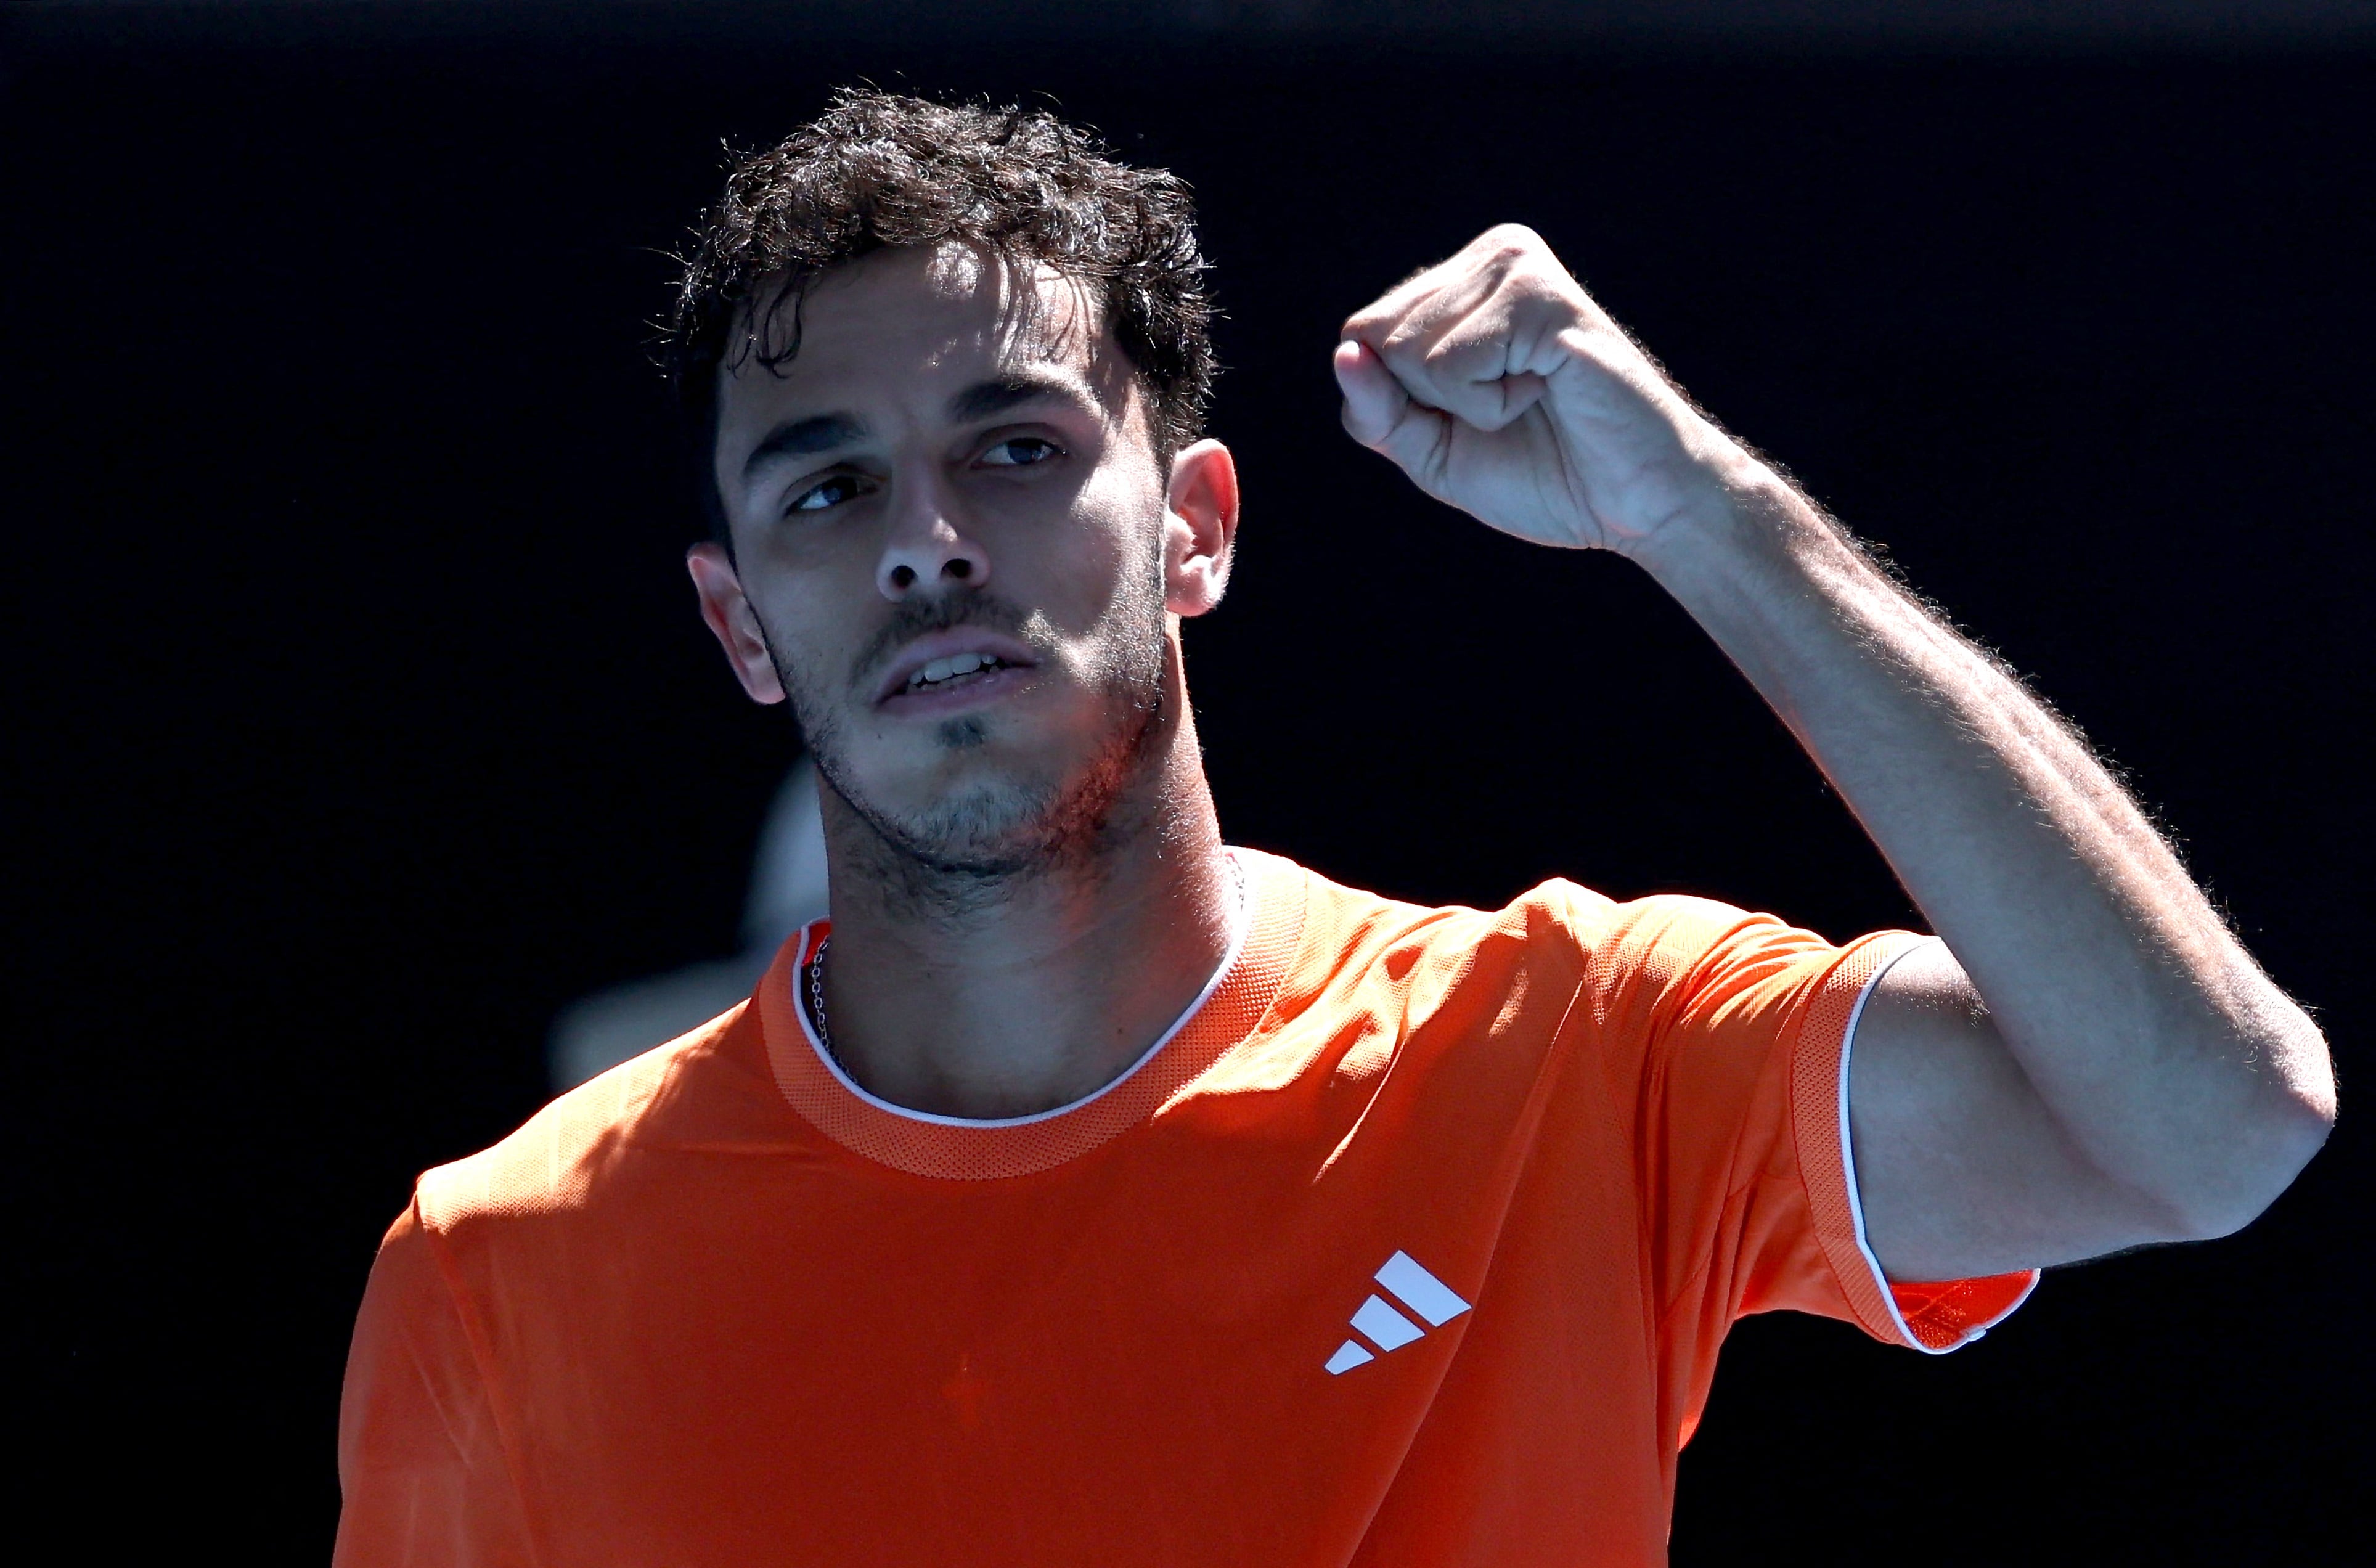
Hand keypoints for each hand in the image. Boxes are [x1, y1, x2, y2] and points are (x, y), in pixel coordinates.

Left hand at [1335, 224, 1746, 555]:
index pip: (1362, 336)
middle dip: (1430, 403)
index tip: (1473, 416)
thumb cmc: (1544, 473)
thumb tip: (1345, 355)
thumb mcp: (1433, 453)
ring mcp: (1516, 267)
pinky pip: (1451, 363)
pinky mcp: (1541, 295)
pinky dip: (1491, 404)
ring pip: (1408, 350)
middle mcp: (1489, 259)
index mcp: (1461, 285)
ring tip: (1532, 396)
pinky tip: (1546, 389)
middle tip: (1511, 408)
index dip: (1398, 401)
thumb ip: (1376, 412)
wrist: (1635, 503)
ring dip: (1465, 404)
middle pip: (1376, 338)